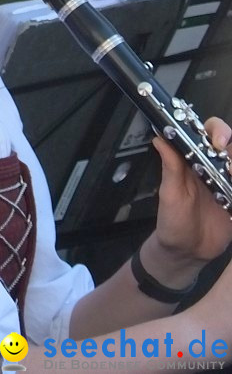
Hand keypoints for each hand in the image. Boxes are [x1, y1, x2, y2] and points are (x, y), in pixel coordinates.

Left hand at [150, 117, 231, 279]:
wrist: (188, 252)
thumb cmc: (173, 221)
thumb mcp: (170, 194)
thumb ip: (170, 167)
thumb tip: (159, 138)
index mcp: (193, 161)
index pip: (206, 134)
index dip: (216, 131)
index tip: (218, 143)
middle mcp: (214, 168)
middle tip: (230, 165)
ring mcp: (230, 184)